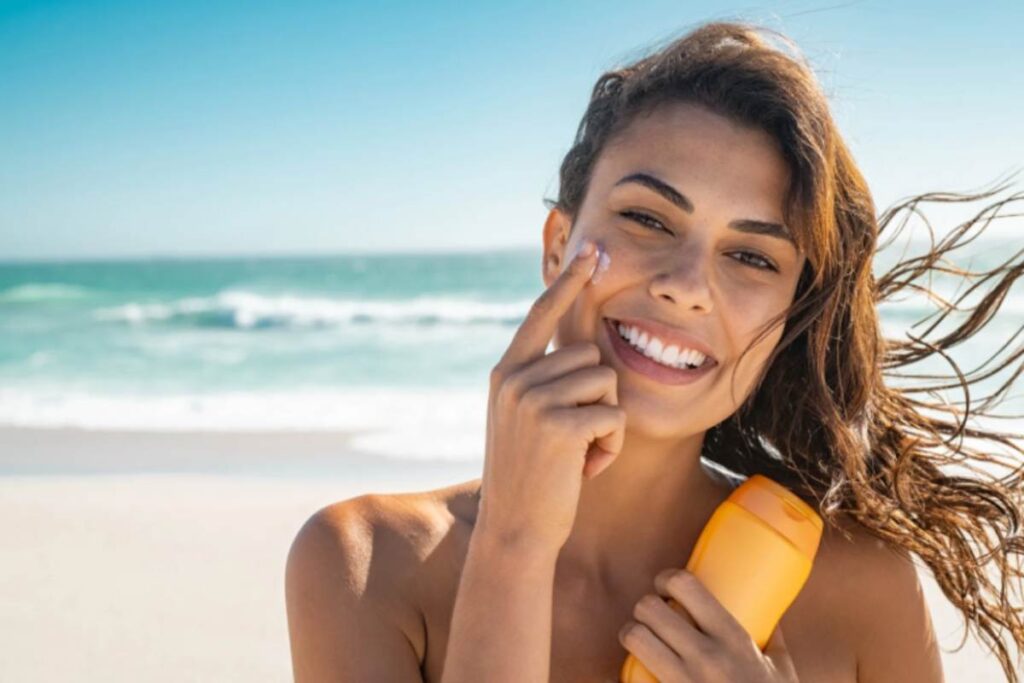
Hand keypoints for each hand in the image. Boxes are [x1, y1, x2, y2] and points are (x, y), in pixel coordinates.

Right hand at [476, 239, 625, 552]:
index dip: (569, 282)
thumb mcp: (524, 420)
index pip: (542, 315)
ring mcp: (533, 399)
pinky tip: (584, 470)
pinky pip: (614, 415)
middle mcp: (514, 378)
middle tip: (572, 442)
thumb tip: (585, 349)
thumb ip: (542, 382)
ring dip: (606, 424)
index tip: (592, 250)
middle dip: (597, 400)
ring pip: (607, 383)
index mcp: (505, 373)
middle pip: (591, 356)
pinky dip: (611, 447)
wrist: (515, 530)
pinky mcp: (558, 424)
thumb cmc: (530, 478)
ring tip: (577, 455)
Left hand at [619, 568, 799, 682]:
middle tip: (652, 615)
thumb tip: (769, 611)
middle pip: (649, 608)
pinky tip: (636, 672)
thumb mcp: (782, 671)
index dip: (667, 578)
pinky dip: (629, 672)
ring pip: (633, 637)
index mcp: (734, 640)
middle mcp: (705, 658)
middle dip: (645, 606)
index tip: (665, 586)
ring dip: (632, 633)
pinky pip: (632, 676)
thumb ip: (774, 639)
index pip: (686, 586)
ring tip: (641, 638)